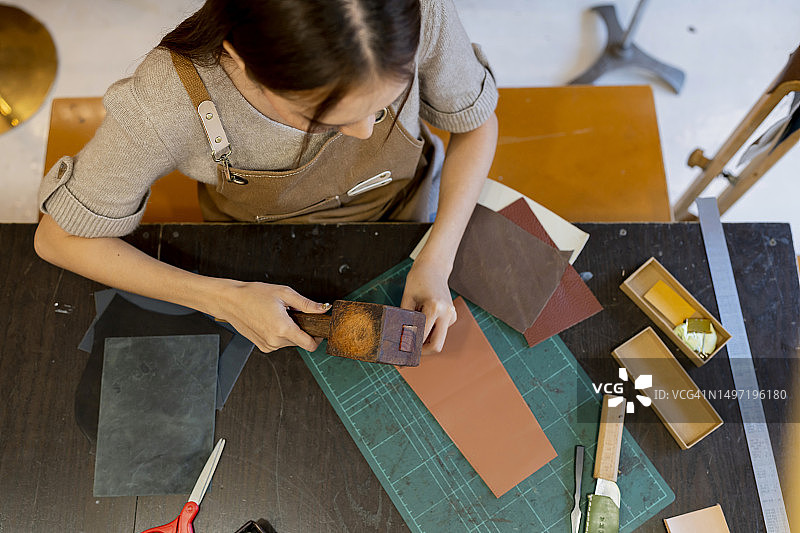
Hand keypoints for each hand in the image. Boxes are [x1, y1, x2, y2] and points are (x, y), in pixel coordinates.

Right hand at [213, 281, 327, 352]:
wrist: (231, 301)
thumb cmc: (254, 295)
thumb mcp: (285, 293)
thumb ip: (307, 304)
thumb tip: (324, 308)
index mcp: (283, 329)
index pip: (310, 345)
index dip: (317, 337)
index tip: (317, 328)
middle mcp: (275, 341)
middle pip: (300, 341)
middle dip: (301, 328)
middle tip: (291, 313)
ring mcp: (268, 345)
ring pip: (290, 342)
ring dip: (289, 331)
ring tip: (278, 315)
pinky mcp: (262, 346)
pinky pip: (279, 343)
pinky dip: (279, 334)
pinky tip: (270, 321)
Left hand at [401, 259, 456, 354]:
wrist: (434, 267)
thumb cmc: (418, 280)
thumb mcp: (407, 299)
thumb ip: (405, 320)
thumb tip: (399, 339)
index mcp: (435, 307)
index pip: (422, 336)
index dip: (411, 346)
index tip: (401, 353)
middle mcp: (447, 313)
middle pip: (436, 346)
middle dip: (421, 352)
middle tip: (407, 353)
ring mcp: (451, 316)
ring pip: (438, 340)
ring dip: (425, 341)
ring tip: (411, 333)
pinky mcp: (452, 317)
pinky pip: (439, 331)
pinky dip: (429, 332)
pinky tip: (421, 321)